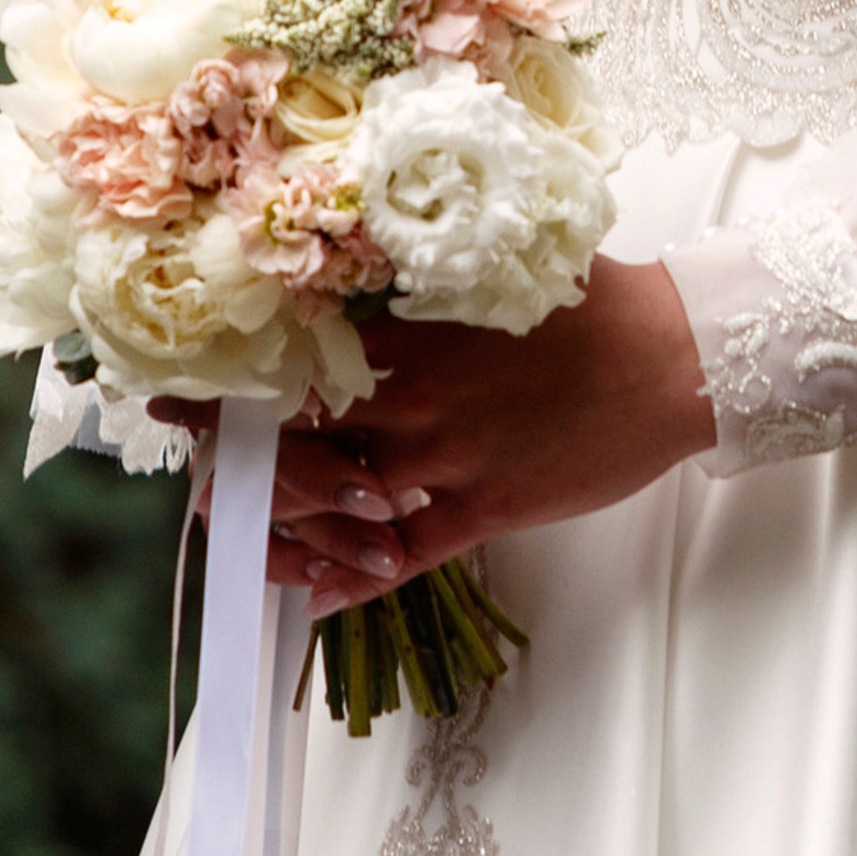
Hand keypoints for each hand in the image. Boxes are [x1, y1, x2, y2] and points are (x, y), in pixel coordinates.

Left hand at [151, 254, 714, 616]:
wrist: (679, 358)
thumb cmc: (596, 306)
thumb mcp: (500, 270)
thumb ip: (425, 277)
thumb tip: (359, 263)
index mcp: (415, 330)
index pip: (294, 357)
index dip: (228, 378)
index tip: (177, 388)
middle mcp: (418, 395)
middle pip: (295, 434)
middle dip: (236, 455)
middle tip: (201, 466)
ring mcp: (449, 457)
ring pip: (333, 500)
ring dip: (280, 520)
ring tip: (241, 527)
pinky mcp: (485, 508)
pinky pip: (400, 555)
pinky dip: (351, 579)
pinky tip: (315, 593)